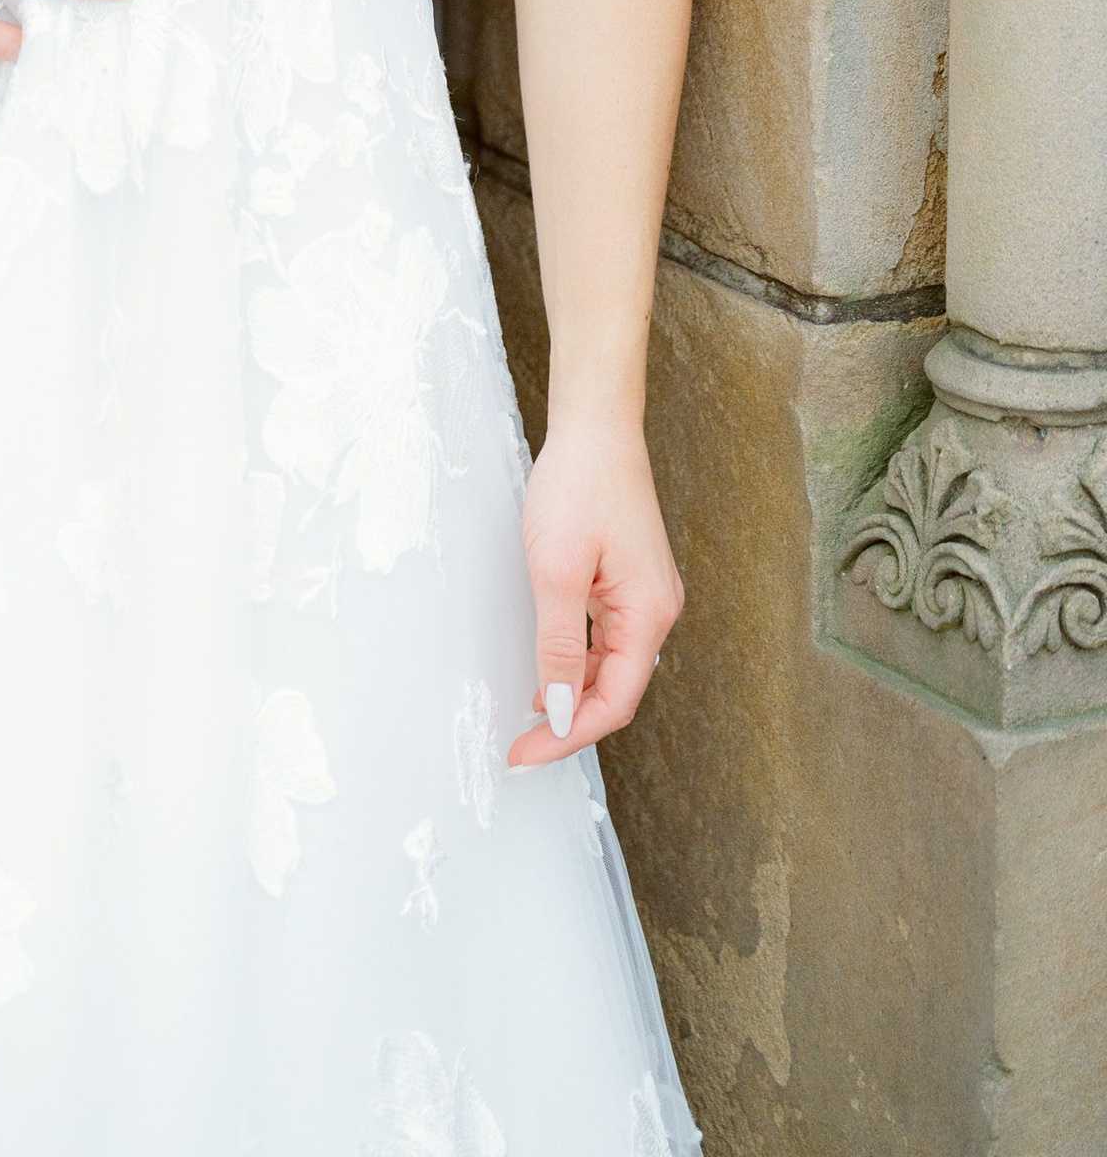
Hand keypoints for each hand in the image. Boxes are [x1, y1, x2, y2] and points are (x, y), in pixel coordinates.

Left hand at [507, 413, 682, 765]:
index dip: (570, 736)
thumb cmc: (579, 486)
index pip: (614, 702)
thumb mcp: (557, 572)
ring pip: (612, 664)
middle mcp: (656, 609)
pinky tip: (552, 666)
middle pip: (617, 689)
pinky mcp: (628, 577)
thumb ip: (561, 646)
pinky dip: (580, 657)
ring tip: (531, 715)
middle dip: (572, 721)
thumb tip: (563, 710)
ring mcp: (644, 593)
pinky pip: (607, 635)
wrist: (595, 425)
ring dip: (575, 691)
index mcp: (648, 615)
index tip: (526, 754)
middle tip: (522, 745)